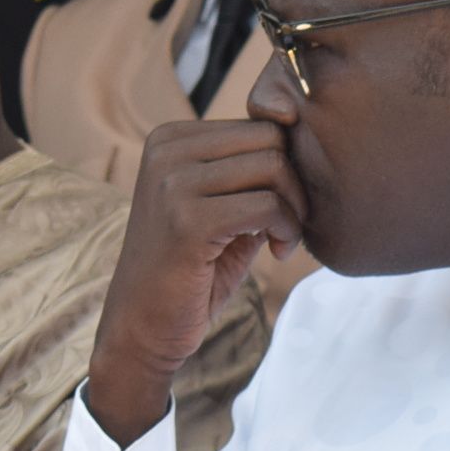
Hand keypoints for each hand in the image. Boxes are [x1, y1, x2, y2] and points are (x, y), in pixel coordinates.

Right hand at [87, 119, 303, 443]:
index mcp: (170, 139)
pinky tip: (277, 254)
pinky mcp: (188, 220)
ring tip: (281, 241)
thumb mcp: (221, 208)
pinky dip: (286, 230)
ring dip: (294, 209)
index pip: (260, 123)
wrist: (143, 327)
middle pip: (270, 138)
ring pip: (274, 167)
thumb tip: (306, 137)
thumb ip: (253, 173)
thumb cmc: (191, 270)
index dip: (286, 165)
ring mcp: (173, 183)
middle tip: (288, 226)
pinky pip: (268, 205)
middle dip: (295, 183)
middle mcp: (166, 150)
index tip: (281, 209)